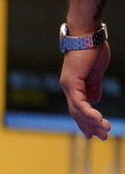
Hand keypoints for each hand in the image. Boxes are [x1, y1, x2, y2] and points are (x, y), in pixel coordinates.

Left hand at [61, 0, 111, 140]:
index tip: (93, 133)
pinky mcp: (71, 83)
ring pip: (78, 111)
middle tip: (101, 137)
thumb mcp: (95, 74)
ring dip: (92, 122)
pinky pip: (79, 102)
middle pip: (77, 113)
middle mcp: (68, 88)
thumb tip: (93, 102)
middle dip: (89, 126)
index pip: (78, 109)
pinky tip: (97, 119)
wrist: (88, 36)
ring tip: (105, 130)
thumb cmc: (92, 51)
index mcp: (73, 87)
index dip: (85, 122)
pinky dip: (88, 112)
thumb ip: (94, 88)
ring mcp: (68, 86)